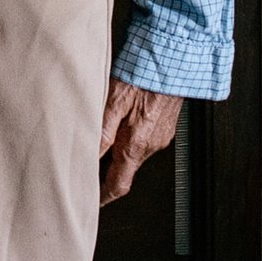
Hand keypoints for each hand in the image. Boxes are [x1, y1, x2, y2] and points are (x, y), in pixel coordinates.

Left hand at [99, 79, 180, 204]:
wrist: (174, 58)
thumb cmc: (143, 75)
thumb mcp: (112, 102)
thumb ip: (101, 132)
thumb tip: (88, 157)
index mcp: (135, 145)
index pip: (118, 185)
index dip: (104, 197)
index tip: (93, 202)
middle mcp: (151, 146)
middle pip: (126, 169)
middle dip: (108, 170)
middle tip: (89, 166)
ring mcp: (161, 136)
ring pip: (135, 153)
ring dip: (120, 150)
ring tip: (103, 137)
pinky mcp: (166, 125)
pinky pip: (145, 139)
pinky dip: (132, 137)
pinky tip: (124, 121)